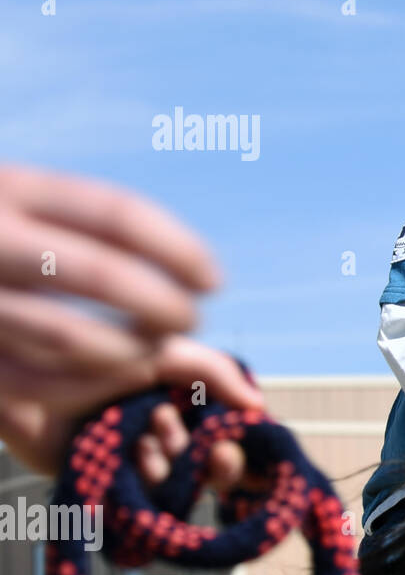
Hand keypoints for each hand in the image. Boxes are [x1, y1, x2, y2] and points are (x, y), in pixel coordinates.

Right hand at [0, 164, 261, 482]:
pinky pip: (34, 381)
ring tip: (158, 349)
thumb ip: (98, 235)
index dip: (176, 248)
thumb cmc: (8, 245)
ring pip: (67, 334)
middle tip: (192, 318)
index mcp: (14, 189)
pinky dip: (90, 386)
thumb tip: (207, 279)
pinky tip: (126, 375)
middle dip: (160, 304)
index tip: (213, 280)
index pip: (114, 212)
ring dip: (132, 350)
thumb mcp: (31, 212)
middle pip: (97, 272)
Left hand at [0, 334, 261, 478]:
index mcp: (183, 406)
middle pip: (212, 471)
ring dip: (175, 462)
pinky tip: (133, 452)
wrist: (32, 374)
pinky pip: (145, 502)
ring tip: (150, 435)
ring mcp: (135, 464)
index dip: (239, 446)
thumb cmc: (94, 357)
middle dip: (217, 463)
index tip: (238, 441)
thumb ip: (216, 371)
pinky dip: (148, 480)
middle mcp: (163, 437)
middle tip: (215, 453)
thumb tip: (257, 405)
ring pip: (180, 486)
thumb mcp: (166, 352)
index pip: (228, 436)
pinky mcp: (107, 486)